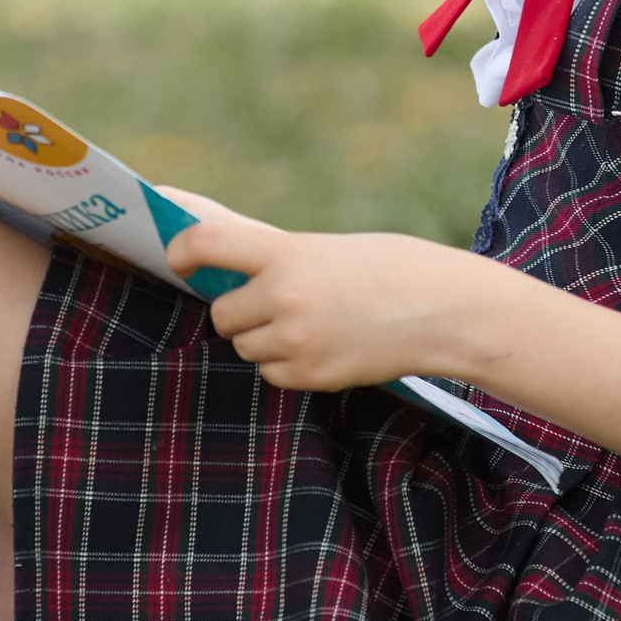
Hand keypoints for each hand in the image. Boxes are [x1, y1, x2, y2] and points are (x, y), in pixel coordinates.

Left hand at [161, 191, 496, 391]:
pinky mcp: (310, 376)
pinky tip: (324, 345)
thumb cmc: (391, 267)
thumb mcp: (329, 249)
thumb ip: (278, 259)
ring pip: (245, 347)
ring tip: (311, 321)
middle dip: (239, 310)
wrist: (444, 309)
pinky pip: (271, 373)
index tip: (176, 258)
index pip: (207, 243)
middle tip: (272, 301)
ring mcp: (296, 342)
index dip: (181, 251)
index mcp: (288, 253)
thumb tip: (219, 263)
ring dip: (263, 338)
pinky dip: (287, 363)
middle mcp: (284, 298)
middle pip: (223, 314)